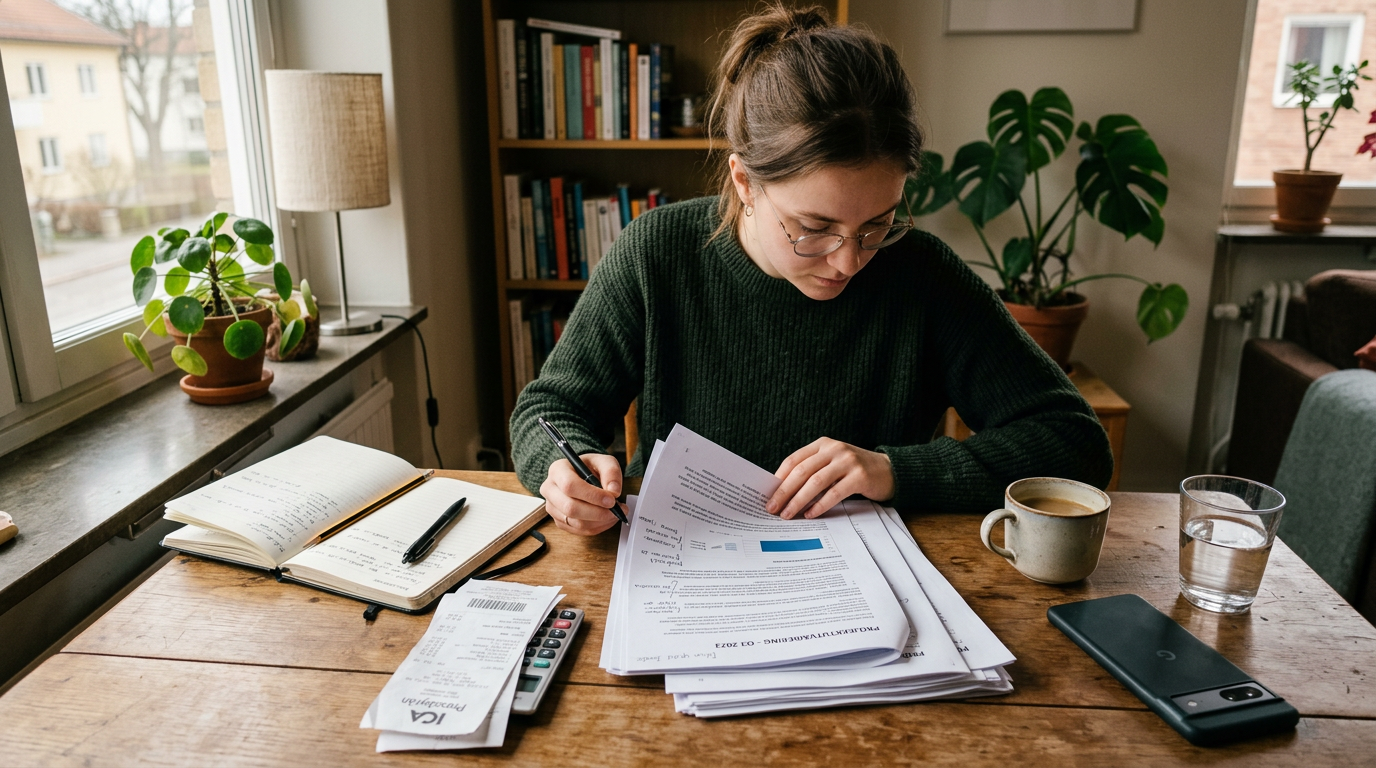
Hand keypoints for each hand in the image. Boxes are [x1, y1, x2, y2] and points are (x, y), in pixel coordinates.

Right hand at [540, 453, 626, 535]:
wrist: (584, 476)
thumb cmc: (591, 467)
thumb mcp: (604, 462)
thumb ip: (611, 472)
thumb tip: (614, 491)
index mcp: (557, 470)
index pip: (570, 486)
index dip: (592, 495)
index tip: (611, 500)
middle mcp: (550, 489)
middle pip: (570, 508)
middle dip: (597, 512)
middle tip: (617, 510)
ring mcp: (552, 507)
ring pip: (576, 522)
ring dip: (600, 521)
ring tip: (615, 513)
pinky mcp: (559, 521)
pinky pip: (579, 530)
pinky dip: (597, 527)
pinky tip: (607, 519)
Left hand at [766, 438, 894, 519]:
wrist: (888, 470)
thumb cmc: (853, 471)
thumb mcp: (831, 464)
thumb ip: (812, 472)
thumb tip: (783, 492)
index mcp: (822, 445)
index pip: (794, 460)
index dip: (778, 478)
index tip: (767, 495)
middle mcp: (834, 449)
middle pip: (802, 471)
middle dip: (784, 491)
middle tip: (773, 508)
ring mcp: (848, 461)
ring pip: (816, 482)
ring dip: (799, 500)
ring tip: (788, 514)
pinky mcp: (860, 476)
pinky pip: (835, 493)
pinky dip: (820, 505)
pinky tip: (811, 514)